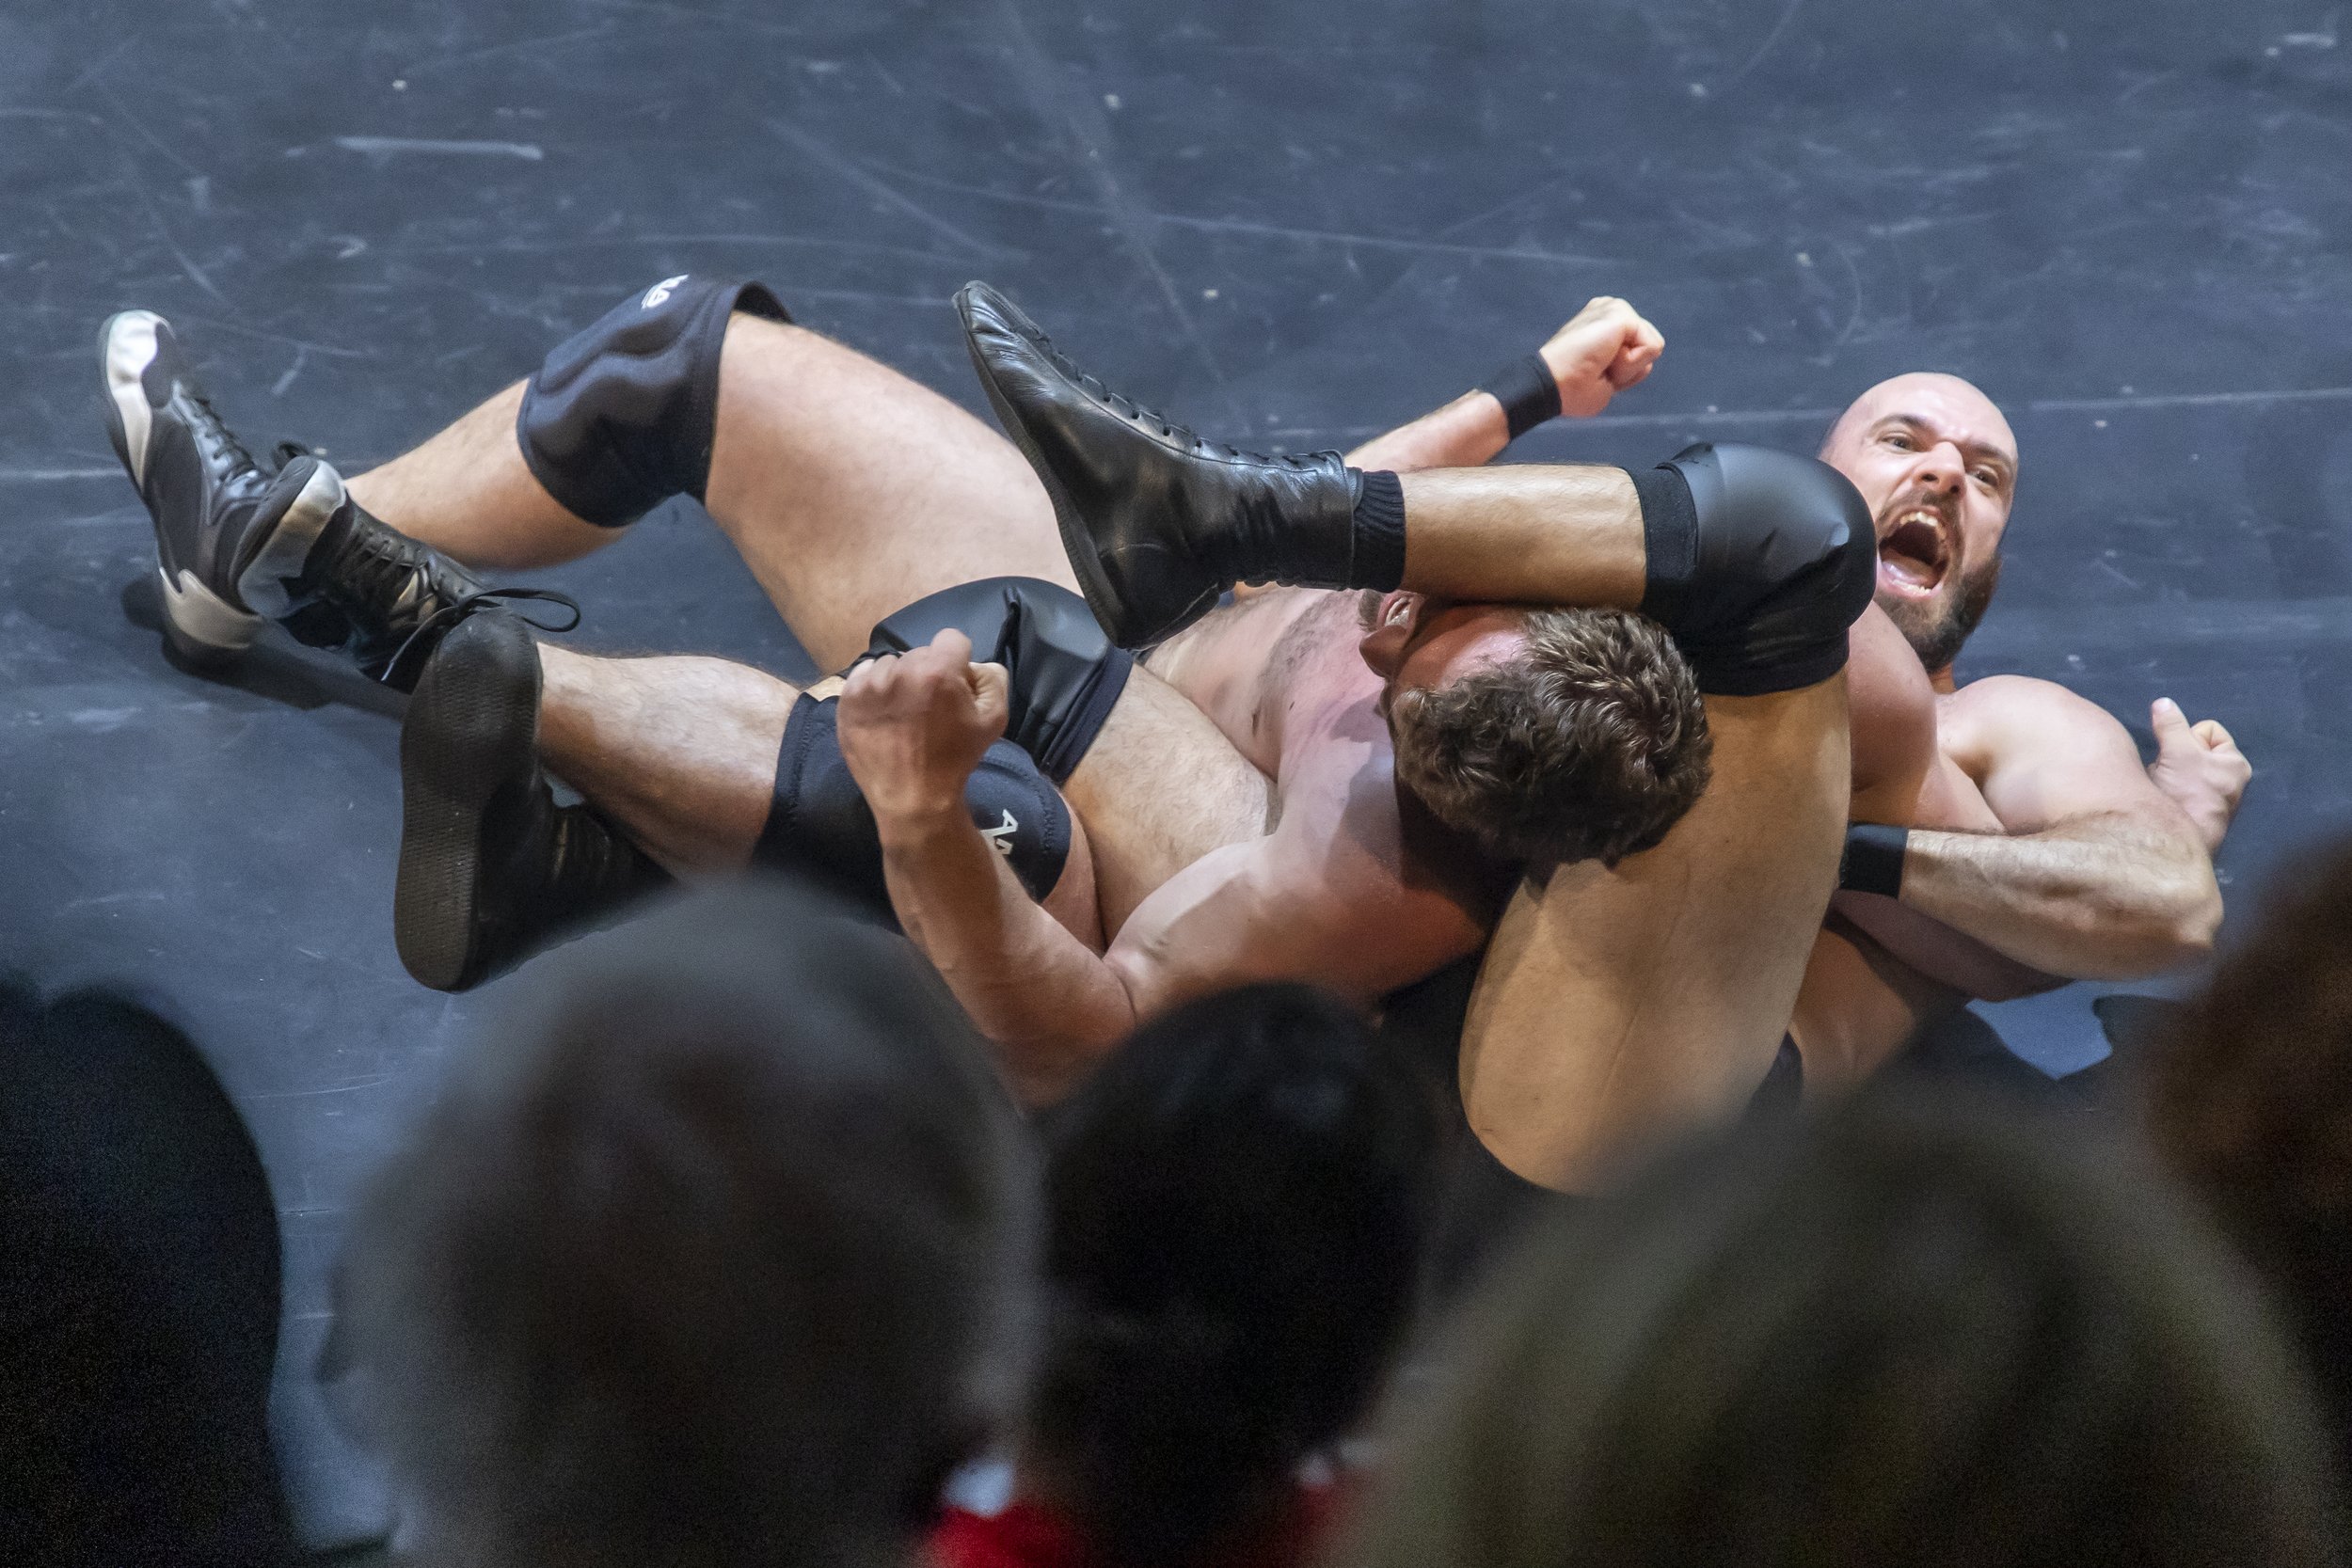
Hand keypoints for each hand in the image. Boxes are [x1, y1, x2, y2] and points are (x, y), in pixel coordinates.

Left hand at [837, 628, 1009, 826]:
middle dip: (929, 672)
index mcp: (938, 670)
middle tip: (930, 706)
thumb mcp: (994, 719)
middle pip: (921, 653)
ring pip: (892, 664)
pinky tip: (883, 713)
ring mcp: (870, 684)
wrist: (912, 797)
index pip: (952, 639)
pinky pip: (864, 676)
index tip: (955, 686)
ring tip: (904, 712)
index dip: (958, 662)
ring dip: (900, 681)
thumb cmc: (956, 759)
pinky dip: (875, 689)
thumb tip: (974, 664)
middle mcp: (901, 669)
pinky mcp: (848, 698)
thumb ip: (992, 678)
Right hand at [1537, 296, 1664, 417]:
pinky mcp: (1621, 313)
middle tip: (1595, 370)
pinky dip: (1630, 363)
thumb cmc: (1571, 388)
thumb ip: (1629, 363)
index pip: (1639, 350)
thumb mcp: (1607, 379)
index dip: (1624, 372)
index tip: (1593, 373)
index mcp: (1604, 323)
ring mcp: (1615, 307)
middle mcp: (1610, 309)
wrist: (1551, 384)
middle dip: (1629, 369)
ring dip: (1627, 367)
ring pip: (1650, 348)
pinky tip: (1603, 359)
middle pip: (1648, 348)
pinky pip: (1651, 348)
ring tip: (1597, 364)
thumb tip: (1653, 348)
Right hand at [2146, 698, 2249, 854]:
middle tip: (2171, 772)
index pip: (2207, 730)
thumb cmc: (2186, 794)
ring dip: (2170, 775)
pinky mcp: (2198, 815)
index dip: (2187, 736)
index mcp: (2235, 764)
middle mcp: (2231, 781)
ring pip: (2182, 770)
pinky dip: (2169, 792)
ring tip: (2166, 789)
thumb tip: (2163, 703)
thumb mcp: (2177, 752)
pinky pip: (2178, 790)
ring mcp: (2215, 800)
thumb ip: (2170, 724)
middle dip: (2176, 756)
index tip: (2179, 753)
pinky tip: (2165, 801)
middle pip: (2194, 749)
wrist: (2177, 842)